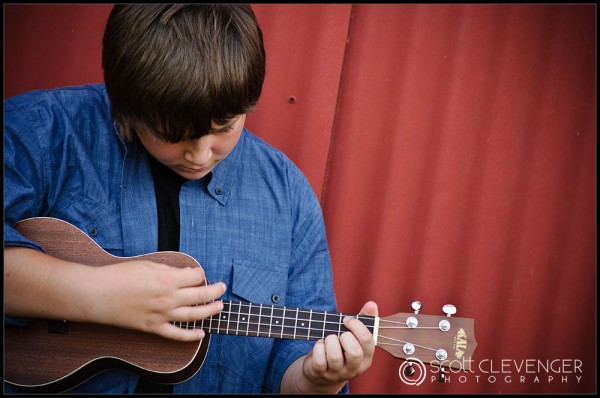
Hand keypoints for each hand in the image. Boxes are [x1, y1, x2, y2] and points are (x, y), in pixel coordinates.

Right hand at [89, 260, 225, 341]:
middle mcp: (168, 298)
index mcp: (167, 279)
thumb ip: (170, 269)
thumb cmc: (120, 275)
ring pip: (194, 315)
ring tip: (220, 307)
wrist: (97, 294)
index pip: (195, 276)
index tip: (198, 273)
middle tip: (222, 288)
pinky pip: (176, 334)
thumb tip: (188, 273)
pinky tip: (202, 334)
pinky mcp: (153, 327)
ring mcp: (161, 314)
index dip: (200, 273)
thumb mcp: (148, 264)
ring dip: (210, 311)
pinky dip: (190, 336)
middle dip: (215, 290)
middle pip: (201, 295)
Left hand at [281, 301, 377, 392]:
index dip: (356, 326)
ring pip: (335, 356)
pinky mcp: (321, 373)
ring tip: (329, 339)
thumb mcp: (354, 336)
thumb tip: (372, 304)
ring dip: (330, 341)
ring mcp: (337, 373)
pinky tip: (320, 345)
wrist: (322, 372)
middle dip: (345, 336)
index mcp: (366, 358)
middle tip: (339, 334)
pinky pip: (319, 360)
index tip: (346, 320)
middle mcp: (354, 368)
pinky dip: (318, 347)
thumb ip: (364, 320)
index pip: (368, 341)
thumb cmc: (341, 348)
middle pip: (354, 352)